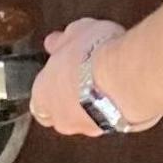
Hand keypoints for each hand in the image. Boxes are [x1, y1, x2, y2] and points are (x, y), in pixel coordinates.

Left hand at [30, 17, 129, 136]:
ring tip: (108, 82)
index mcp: (42, 95)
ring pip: (88, 119)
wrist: (125, 77)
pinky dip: (117, 109)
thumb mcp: (74, 33)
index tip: (60, 74)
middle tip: (85, 78)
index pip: (38, 103)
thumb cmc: (93, 56)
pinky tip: (124, 91)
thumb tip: (55, 42)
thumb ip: (61, 42)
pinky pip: (113, 119)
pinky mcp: (116, 130)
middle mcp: (61, 118)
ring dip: (96, 105)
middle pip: (62, 114)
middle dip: (72, 100)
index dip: (50, 89)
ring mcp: (89, 127)